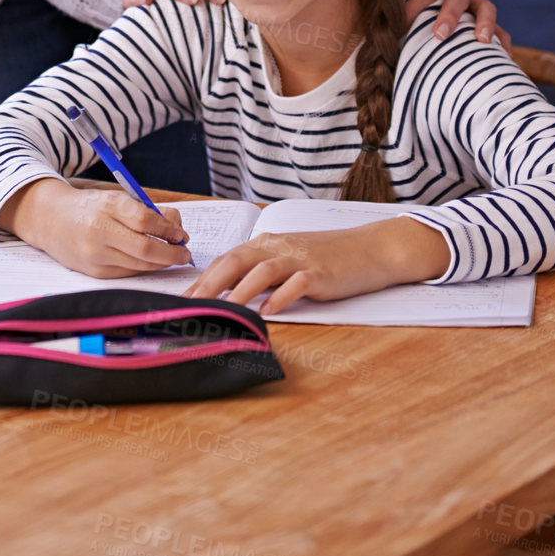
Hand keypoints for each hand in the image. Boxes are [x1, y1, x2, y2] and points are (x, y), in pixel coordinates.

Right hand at [0, 180, 190, 277]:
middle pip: (145, 248)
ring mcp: (95, 255)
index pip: (145, 219)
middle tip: (185, 253)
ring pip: (139, 264)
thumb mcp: (117, 198)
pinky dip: (144, 268)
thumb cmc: (89, 207)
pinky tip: (151, 262)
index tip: (181, 233)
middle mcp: (99, 231)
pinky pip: (128, 273)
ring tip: (172, 256)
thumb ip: (148, 210)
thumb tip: (177, 226)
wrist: (50, 220)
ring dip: (161, 263)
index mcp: (107, 205)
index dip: (169, 229)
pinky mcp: (94, 272)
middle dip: (171, 253)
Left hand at [184, 218, 450, 313]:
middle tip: (189, 305)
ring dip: (239, 291)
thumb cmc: (329, 257)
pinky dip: (280, 296)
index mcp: (268, 243)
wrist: (371, 248)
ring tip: (221, 311)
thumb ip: (262, 272)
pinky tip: (268, 312)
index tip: (182, 298)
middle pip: (236, 261)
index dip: (203, 278)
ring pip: (262, 270)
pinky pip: (297, 283)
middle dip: (210, 284)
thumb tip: (230, 293)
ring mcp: (300, 258)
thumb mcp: (290, 259)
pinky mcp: (321, 272)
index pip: (227, 258)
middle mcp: (279, 247)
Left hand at [393, 0, 509, 49]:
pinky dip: (502, 42)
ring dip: (485, 23)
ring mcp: (475, 1)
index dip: (416, 6)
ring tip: (481, 40)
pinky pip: (499, 29)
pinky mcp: (485, 18)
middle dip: (450, 15)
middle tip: (440, 34)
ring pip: (486, 8)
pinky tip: (503, 57)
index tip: (402, 25)